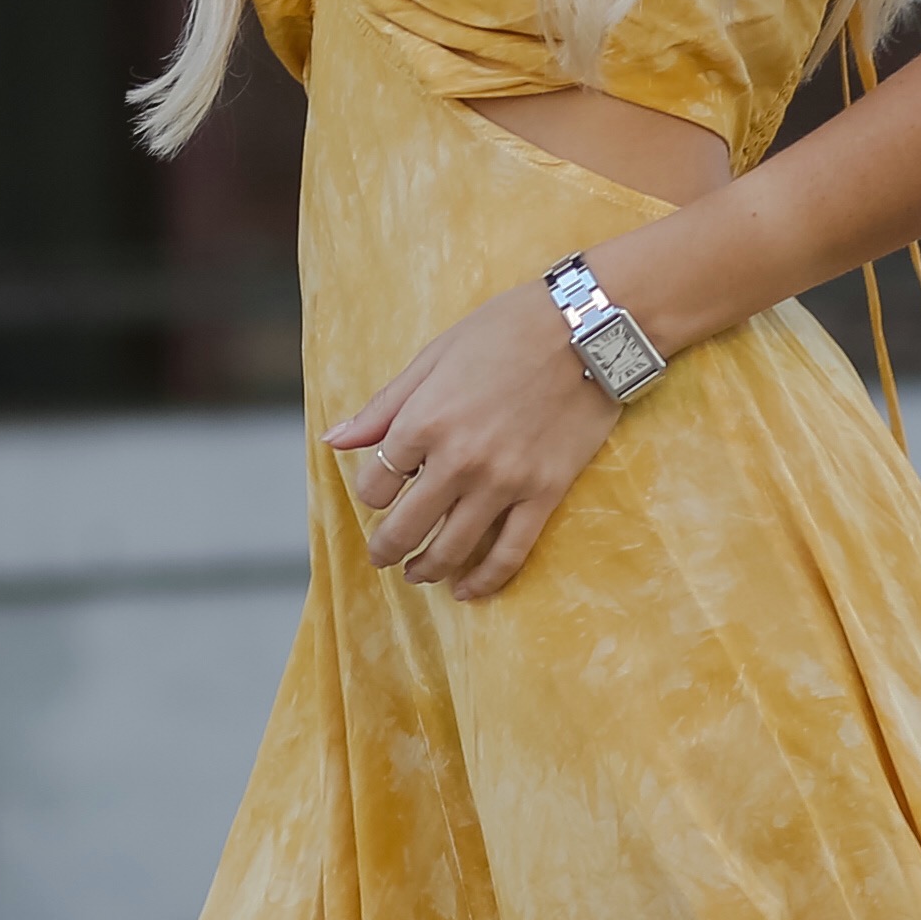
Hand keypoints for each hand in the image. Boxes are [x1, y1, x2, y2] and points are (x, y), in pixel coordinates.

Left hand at [329, 277, 625, 598]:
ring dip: (426, 569)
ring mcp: (504, 482)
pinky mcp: (544, 493)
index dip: (372, 493)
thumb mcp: (434, 357)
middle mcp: (458, 460)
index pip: (375, 483)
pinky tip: (467, 591)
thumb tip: (334, 441)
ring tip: (418, 574)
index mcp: (424, 421)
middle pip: (405, 527)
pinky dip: (485, 581)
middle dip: (386, 547)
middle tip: (383, 555)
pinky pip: (509, 553)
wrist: (586, 327)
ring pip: (452, 549)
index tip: (382, 491)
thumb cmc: (506, 331)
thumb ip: (383, 407)